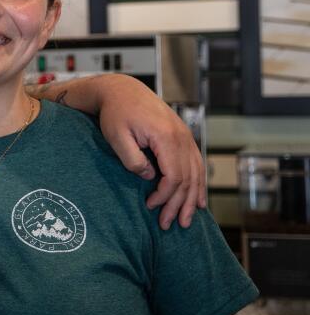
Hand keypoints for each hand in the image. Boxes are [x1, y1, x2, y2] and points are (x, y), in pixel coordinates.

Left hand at [96, 75, 205, 228]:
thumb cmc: (115, 113)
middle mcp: (181, 136)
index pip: (174, 176)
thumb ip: (133, 159)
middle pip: (188, 178)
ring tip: (187, 219)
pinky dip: (199, 183)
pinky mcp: (183, 136)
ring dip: (192, 198)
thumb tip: (151, 177)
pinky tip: (199, 199)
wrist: (122, 90)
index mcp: (166, 137)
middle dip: (180, 204)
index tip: (150, 206)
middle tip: (169, 224)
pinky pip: (197, 163)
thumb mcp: (117, 137)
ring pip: (196, 173)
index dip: (164, 196)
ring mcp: (185, 136)